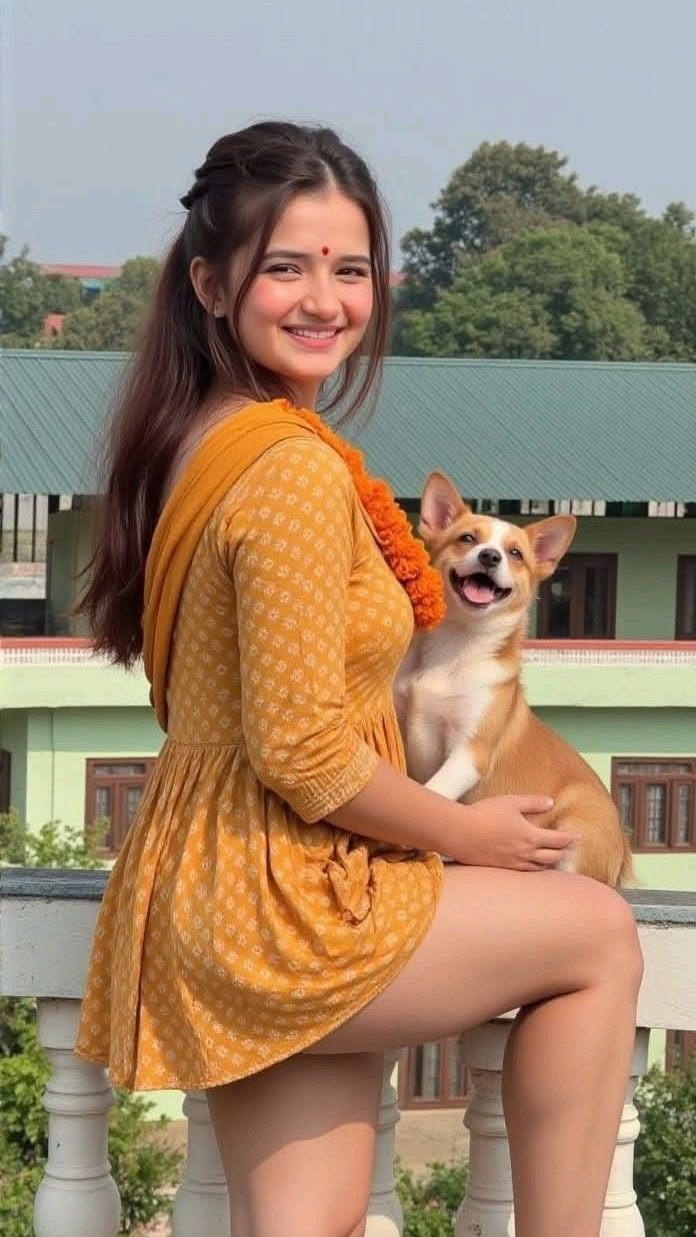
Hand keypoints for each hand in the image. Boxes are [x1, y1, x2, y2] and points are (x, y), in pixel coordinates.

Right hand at [452, 795, 578, 870]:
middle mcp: (526, 854)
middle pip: (553, 857)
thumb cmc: (484, 814)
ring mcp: (514, 864)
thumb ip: (532, 803)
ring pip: (540, 868)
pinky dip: (536, 869)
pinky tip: (533, 865)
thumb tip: (550, 802)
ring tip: (555, 857)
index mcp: (531, 836)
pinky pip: (526, 872)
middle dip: (564, 851)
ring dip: (551, 862)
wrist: (460, 833)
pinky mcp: (503, 869)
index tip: (578, 835)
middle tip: (570, 847)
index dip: (571, 838)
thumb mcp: (511, 802)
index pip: (559, 840)